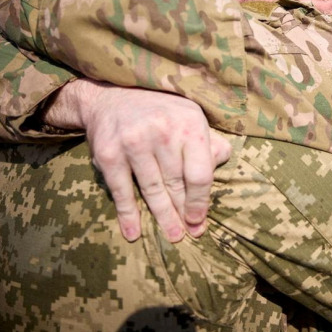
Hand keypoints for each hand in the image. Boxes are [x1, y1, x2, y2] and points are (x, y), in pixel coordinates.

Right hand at [51, 80, 231, 241]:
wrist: (111, 95)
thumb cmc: (160, 111)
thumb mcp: (190, 115)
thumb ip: (208, 141)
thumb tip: (221, 163)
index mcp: (189, 124)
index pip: (200, 173)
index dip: (200, 201)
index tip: (199, 219)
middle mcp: (162, 132)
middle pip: (176, 184)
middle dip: (182, 213)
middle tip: (187, 234)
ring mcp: (134, 142)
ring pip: (151, 190)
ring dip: (162, 217)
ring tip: (172, 236)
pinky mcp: (109, 153)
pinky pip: (121, 190)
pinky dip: (128, 214)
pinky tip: (133, 231)